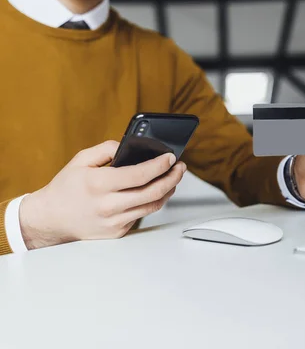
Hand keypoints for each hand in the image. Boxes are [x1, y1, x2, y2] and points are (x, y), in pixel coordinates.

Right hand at [19, 141, 185, 249]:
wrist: (50, 219)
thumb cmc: (66, 188)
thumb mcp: (80, 160)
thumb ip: (107, 149)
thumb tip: (131, 146)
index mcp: (98, 184)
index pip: (139, 175)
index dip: (160, 165)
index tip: (170, 157)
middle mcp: (107, 206)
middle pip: (153, 192)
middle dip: (172, 177)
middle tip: (180, 167)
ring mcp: (114, 222)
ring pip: (153, 206)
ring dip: (168, 190)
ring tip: (173, 177)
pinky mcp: (118, 232)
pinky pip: (142, 215)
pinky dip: (152, 202)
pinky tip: (156, 191)